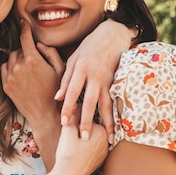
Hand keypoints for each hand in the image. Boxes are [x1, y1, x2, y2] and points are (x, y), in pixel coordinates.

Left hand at [1, 21, 64, 167]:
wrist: (46, 115)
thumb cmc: (57, 92)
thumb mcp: (60, 70)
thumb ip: (50, 52)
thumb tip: (38, 44)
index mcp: (33, 60)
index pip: (25, 38)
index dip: (25, 29)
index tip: (23, 23)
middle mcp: (19, 67)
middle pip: (19, 49)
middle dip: (26, 51)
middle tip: (36, 60)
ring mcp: (10, 77)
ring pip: (11, 58)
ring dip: (18, 59)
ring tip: (29, 69)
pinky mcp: (6, 85)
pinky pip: (5, 68)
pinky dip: (11, 68)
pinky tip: (21, 75)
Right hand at [51, 111, 107, 174]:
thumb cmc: (68, 154)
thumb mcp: (68, 131)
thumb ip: (73, 115)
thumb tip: (75, 104)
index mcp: (101, 131)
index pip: (88, 117)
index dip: (76, 118)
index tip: (69, 119)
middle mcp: (107, 141)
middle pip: (92, 127)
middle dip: (81, 127)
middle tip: (70, 133)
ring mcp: (104, 151)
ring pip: (93, 137)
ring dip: (85, 136)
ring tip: (73, 142)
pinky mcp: (100, 159)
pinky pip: (94, 147)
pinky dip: (87, 146)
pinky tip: (78, 150)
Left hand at [55, 19, 131, 142]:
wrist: (112, 35)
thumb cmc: (89, 48)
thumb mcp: (73, 59)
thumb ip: (66, 79)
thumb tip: (57, 98)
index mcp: (81, 68)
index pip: (72, 91)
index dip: (68, 107)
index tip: (64, 122)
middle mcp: (95, 75)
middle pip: (90, 101)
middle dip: (87, 120)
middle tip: (84, 137)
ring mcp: (108, 79)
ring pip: (107, 104)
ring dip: (107, 123)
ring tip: (108, 139)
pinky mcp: (117, 82)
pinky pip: (116, 102)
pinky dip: (116, 115)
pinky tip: (117, 128)